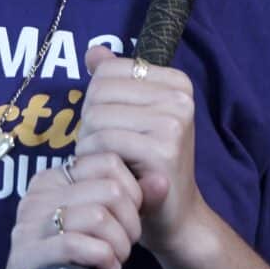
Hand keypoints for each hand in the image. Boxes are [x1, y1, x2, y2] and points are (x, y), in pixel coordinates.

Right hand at [0, 150, 142, 268]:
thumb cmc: (68, 265)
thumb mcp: (98, 228)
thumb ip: (128, 202)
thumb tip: (163, 180)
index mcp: (53, 178)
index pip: (108, 162)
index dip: (133, 193)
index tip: (129, 219)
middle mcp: (37, 194)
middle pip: (110, 190)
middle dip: (130, 223)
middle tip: (126, 245)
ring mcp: (28, 224)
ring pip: (98, 216)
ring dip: (120, 245)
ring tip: (116, 260)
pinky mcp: (26, 255)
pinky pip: (76, 244)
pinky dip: (104, 259)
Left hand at [76, 45, 206, 258]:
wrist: (175, 217)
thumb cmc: (147, 164)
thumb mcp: (133, 116)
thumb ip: (113, 81)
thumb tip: (93, 51)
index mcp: (176, 82)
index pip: (108, 70)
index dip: (95, 99)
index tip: (111, 124)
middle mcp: (180, 98)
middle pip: (99, 92)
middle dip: (89, 122)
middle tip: (105, 148)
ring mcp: (174, 123)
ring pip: (97, 116)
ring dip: (89, 143)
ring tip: (107, 159)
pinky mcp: (163, 151)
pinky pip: (105, 141)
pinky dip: (94, 158)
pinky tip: (110, 171)